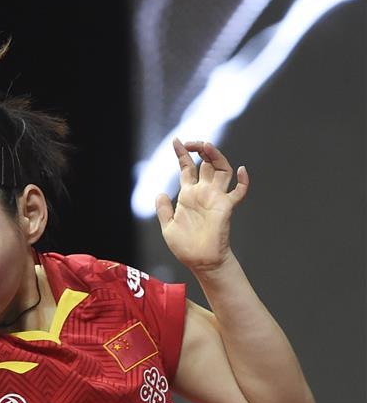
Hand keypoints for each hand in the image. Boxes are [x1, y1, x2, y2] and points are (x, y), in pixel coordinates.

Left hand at [155, 139, 248, 274]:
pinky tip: (240, 170)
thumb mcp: (168, 227)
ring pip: (221, 169)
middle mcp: (203, 192)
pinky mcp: (226, 206)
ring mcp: (216, 198)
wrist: (200, 261)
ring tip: (206, 146)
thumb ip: (163, 210)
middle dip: (200, 149)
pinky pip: (239, 191)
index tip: (177, 141)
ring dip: (216, 156)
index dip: (182, 154)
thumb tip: (160, 194)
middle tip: (192, 142)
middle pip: (206, 163)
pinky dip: (243, 181)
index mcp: (188, 195)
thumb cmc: (185, 247)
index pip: (187, 168)